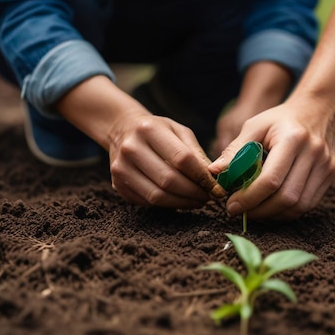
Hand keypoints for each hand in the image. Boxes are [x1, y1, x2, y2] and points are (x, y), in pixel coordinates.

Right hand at [108, 112, 226, 208]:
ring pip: (157, 195)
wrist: (123, 131)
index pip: (182, 158)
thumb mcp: (179, 131)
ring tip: (197, 201)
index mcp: (149, 129)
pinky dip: (168, 204)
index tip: (217, 187)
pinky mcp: (118, 184)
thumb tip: (213, 178)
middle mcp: (131, 148)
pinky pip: (147, 202)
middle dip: (194, 193)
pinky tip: (180, 200)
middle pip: (169, 180)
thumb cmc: (158, 131)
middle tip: (208, 197)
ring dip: (182, 202)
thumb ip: (196, 153)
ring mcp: (121, 168)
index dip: (202, 177)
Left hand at [209, 98, 334, 219]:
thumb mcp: (254, 126)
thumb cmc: (279, 119)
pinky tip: (270, 207)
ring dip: (272, 214)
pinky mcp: (329, 175)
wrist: (316, 110)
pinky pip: (308, 204)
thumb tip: (213, 172)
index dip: (249, 198)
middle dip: (259, 210)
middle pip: (286, 197)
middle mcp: (314, 153)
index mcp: (293, 139)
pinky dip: (287, 212)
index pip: (271, 179)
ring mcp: (325, 166)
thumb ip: (234, 150)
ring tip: (253, 210)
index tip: (231, 206)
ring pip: (298, 206)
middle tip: (239, 211)